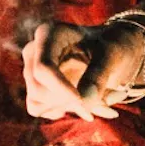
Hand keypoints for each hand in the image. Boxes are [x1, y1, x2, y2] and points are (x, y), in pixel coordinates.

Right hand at [22, 20, 144, 119]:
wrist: (113, 54)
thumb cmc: (113, 47)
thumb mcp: (112, 55)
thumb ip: (98, 75)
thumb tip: (83, 101)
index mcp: (49, 34)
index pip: (43, 68)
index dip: (61, 90)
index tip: (84, 101)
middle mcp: (34, 51)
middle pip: (38, 90)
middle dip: (67, 101)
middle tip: (99, 99)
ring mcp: (31, 70)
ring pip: (36, 104)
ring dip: (68, 108)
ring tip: (94, 99)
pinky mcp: (35, 87)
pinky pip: (41, 110)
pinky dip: (63, 111)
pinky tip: (82, 102)